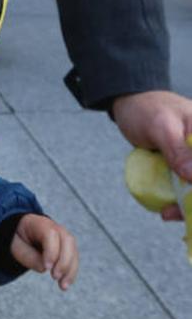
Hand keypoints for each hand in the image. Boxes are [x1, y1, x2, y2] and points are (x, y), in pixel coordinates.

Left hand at [11, 214, 78, 289]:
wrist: (24, 232)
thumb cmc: (19, 239)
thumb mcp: (17, 246)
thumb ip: (29, 256)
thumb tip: (45, 268)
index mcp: (40, 224)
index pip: (51, 234)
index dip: (52, 251)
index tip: (47, 267)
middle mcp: (57, 228)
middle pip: (67, 242)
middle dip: (64, 261)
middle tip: (55, 276)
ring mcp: (65, 238)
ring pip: (73, 252)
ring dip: (70, 270)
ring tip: (63, 286)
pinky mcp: (69, 249)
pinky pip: (73, 260)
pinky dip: (71, 273)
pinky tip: (65, 284)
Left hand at [112, 90, 191, 220]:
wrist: (132, 105)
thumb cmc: (147, 110)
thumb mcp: (161, 127)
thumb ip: (178, 150)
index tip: (190, 201)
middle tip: (175, 213)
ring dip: (190, 206)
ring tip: (168, 213)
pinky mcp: (187, 167)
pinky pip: (189, 188)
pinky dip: (182, 201)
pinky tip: (168, 209)